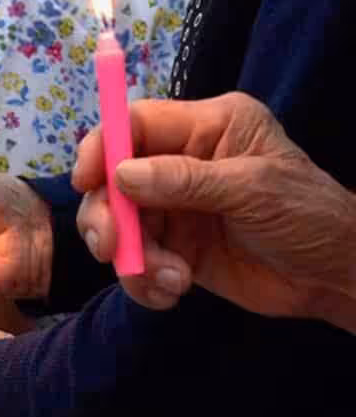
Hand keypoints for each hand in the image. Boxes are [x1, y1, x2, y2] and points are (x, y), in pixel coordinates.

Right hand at [73, 92, 355, 328]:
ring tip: (169, 279)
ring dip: (131, 257)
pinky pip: (135, 261)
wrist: (335, 277)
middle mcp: (182, 162)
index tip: (86, 181)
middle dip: (108, 215)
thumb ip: (185, 180)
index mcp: (207, 128)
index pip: (137, 123)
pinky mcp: (172, 248)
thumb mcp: (253, 190)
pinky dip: (144, 281)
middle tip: (112, 248)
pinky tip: (173, 293)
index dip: (103, 147)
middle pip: (114, 178)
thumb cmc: (310, 216)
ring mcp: (173, 207)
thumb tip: (120, 175)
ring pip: (118, 224)